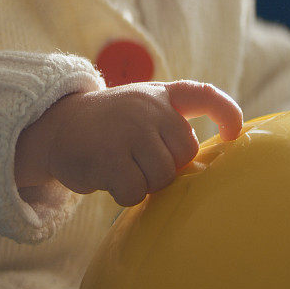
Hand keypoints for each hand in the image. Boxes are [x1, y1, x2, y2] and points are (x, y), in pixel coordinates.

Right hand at [14, 81, 242, 205]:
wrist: (56, 127)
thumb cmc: (111, 126)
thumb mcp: (144, 110)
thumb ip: (173, 127)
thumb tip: (209, 170)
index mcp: (161, 95)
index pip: (205, 95)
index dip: (227, 113)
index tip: (233, 134)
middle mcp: (148, 108)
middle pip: (184, 156)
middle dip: (165, 167)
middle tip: (137, 159)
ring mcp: (129, 131)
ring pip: (161, 178)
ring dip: (142, 182)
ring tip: (120, 166)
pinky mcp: (108, 157)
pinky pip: (134, 192)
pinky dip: (123, 193)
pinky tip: (106, 176)